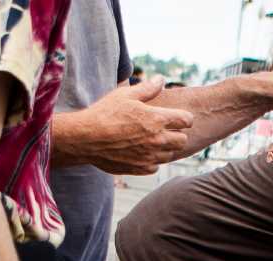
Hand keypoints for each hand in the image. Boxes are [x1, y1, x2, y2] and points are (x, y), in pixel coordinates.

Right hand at [56, 76, 194, 175]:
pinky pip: (155, 166)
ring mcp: (150, 156)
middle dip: (177, 133)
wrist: (86, 138)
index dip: (183, 117)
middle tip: (163, 129)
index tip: (176, 117)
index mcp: (157, 119)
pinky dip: (151, 160)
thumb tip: (161, 79)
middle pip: (183, 140)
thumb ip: (147, 88)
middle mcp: (158, 140)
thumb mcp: (125, 95)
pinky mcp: (141, 168)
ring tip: (150, 139)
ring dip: (164, 148)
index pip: (187, 120)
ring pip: (170, 154)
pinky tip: (141, 152)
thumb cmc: (104, 113)